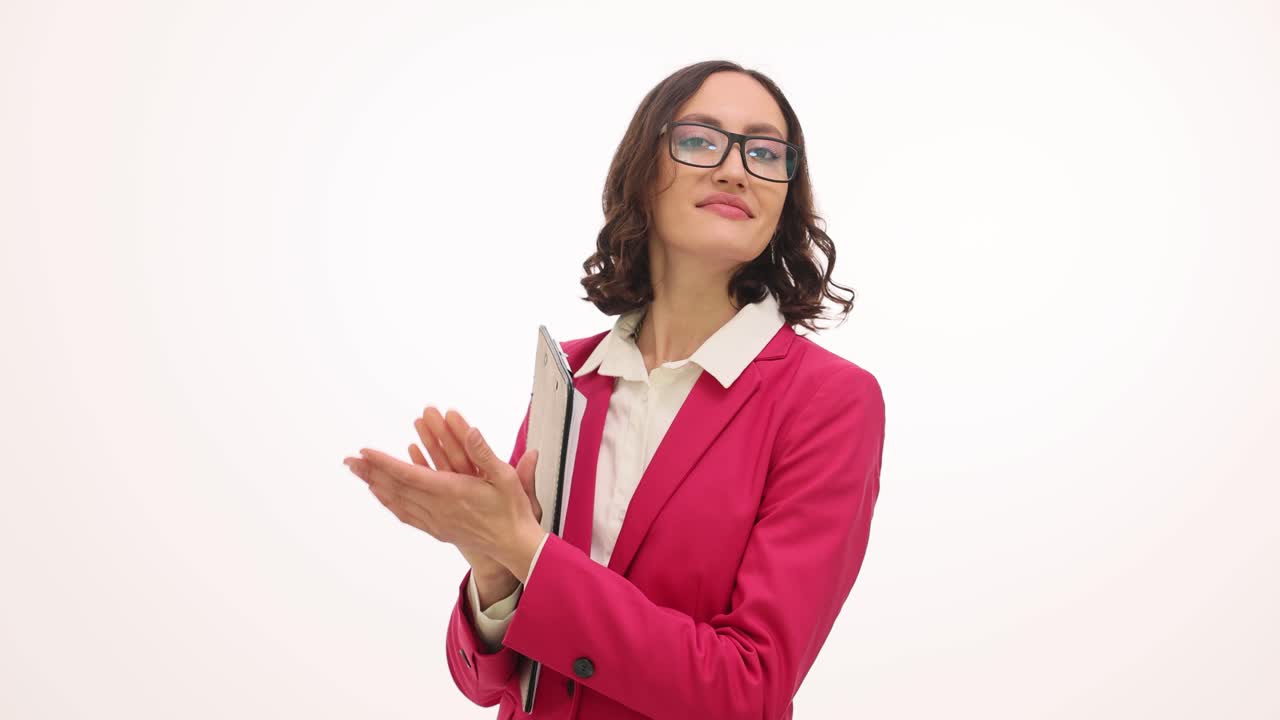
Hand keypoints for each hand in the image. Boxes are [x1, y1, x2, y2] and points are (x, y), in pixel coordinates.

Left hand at [343, 407, 544, 580]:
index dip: (385, 463)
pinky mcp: (438, 530)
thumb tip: (472, 431)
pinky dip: (390, 503)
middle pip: (397, 488)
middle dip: (371, 472)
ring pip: (398, 502)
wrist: (514, 546)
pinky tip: (381, 496)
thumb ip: (485, 453)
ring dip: (376, 485)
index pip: (410, 475)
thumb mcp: (505, 477)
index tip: (366, 452)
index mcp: (453, 492)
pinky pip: (407, 515)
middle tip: (349, 460)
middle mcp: (439, 508)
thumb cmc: (512, 510)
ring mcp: (436, 521)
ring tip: (359, 473)